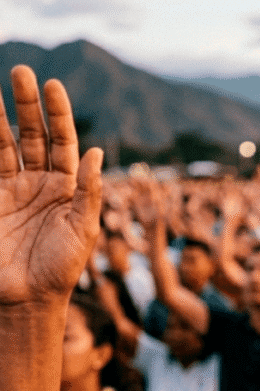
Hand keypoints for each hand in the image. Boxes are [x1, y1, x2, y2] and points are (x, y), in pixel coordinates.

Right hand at [0, 66, 101, 304]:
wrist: (27, 298)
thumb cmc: (62, 268)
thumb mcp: (84, 229)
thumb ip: (90, 191)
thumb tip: (99, 152)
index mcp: (69, 189)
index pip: (64, 143)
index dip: (58, 115)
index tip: (52, 86)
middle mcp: (41, 184)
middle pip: (34, 136)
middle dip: (28, 105)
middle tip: (21, 72)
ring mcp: (13, 190)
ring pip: (6, 144)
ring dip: (1, 116)